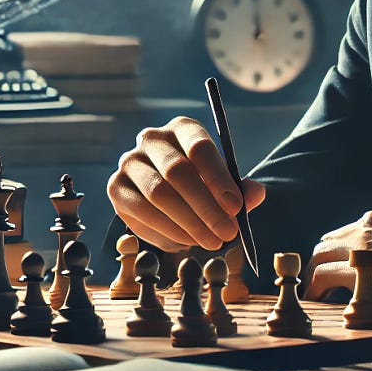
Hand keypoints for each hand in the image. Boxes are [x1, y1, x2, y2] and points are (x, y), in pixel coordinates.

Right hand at [108, 116, 266, 250]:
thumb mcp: (223, 184)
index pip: (199, 147)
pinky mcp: (116, 187)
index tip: (236, 207)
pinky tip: (187, 241)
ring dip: (189, 223)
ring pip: (158, 194)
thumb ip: (240, 189)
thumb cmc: (201, 185)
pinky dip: (167, 231)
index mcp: (182, 128)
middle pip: (177, 171)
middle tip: (227, 233)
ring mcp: (130, 161)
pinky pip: (141, 211)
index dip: (219, 178)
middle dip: (206, 207)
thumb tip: (255, 194)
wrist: (165, 195)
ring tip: (212, 242)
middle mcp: (152, 139)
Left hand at [304, 207, 371, 306]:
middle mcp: (366, 225)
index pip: (347, 232)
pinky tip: (316, 299)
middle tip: (323, 280)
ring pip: (319, 256)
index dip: (340, 251)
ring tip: (316, 292)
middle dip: (323, 260)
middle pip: (328, 242)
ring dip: (315, 274)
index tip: (341, 265)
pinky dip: (315, 288)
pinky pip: (322, 275)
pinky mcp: (354, 266)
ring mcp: (358, 245)